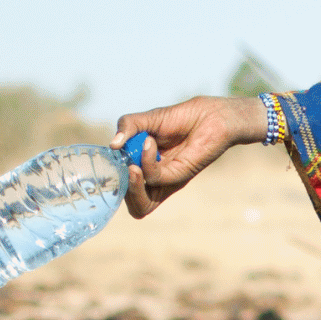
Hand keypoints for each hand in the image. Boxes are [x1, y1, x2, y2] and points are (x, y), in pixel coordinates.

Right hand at [111, 96, 267, 217]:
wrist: (209, 115)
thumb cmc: (180, 118)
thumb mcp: (146, 120)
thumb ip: (127, 127)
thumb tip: (112, 145)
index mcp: (143, 167)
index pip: (121, 189)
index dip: (113, 180)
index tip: (111, 160)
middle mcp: (153, 179)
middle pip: (130, 204)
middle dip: (121, 189)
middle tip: (123, 166)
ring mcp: (166, 181)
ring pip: (140, 204)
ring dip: (131, 184)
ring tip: (132, 164)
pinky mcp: (179, 177)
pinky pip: (155, 179)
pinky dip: (147, 162)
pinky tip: (150, 143)